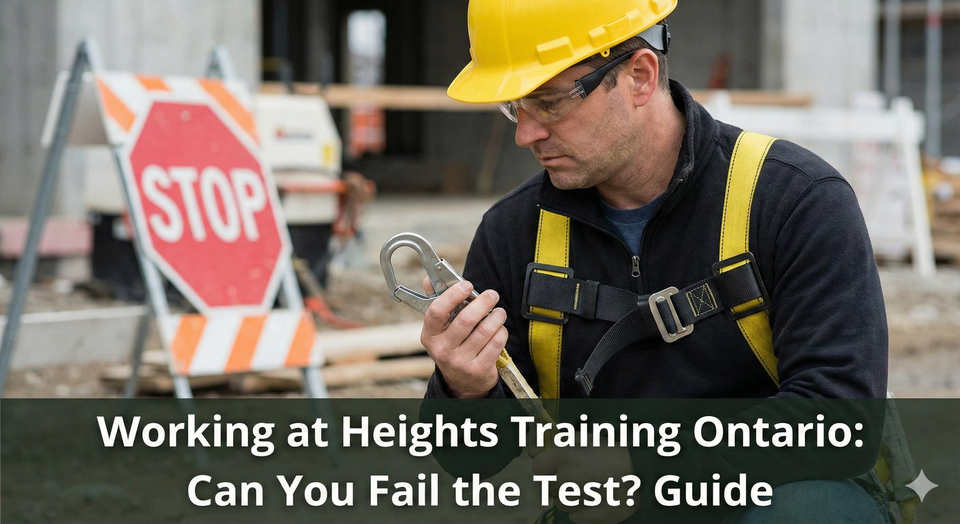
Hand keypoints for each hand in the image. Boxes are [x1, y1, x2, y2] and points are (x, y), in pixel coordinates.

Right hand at [420, 278, 506, 397]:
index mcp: (430, 335)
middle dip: (483, 302)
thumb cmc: (452, 346)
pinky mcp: (478, 370)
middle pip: (466, 319)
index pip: (437, 311)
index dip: (453, 295)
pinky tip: (500, 329)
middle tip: (492, 295)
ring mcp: (460, 362)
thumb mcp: (440, 329)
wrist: (461, 382)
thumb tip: (428, 280)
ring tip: (499, 312)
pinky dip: (501, 332)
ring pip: (485, 330)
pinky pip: (496, 343)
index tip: (467, 285)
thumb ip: (437, 303)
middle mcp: (442, 350)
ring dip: (496, 316)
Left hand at [530, 443, 638, 523]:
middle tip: (579, 475)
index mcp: (565, 457)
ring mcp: (578, 500)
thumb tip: (532, 450)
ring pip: (561, 502)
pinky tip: (597, 499)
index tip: (555, 465)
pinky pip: (575, 516)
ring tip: (591, 487)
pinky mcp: (589, 517)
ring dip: (571, 496)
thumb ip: (557, 441)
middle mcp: (567, 479)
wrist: (645, 474)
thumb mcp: (586, 437)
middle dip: (559, 481)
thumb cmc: (615, 452)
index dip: (546, 465)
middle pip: (549, 486)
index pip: (537, 466)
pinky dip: (583, 510)